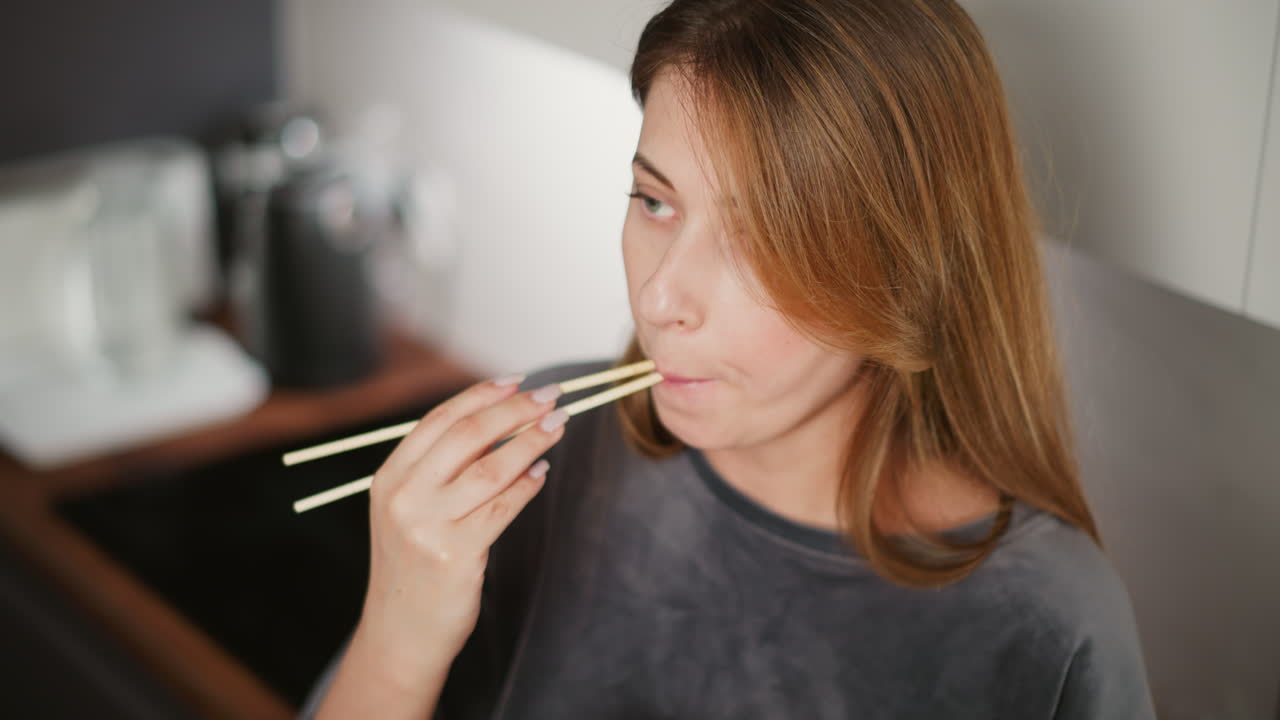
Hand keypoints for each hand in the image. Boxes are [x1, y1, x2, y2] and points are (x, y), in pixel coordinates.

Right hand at [352, 374, 566, 680]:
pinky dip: (528, 484)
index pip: (440, 419)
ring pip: (492, 468)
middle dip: (516, 410)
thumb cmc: (413, 564)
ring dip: (532, 442)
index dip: (482, 394)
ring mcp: (427, 526)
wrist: (400, 633)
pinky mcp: (456, 554)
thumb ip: (441, 468)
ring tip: (558, 427)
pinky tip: (543, 471)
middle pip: (469, 435)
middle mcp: (404, 497)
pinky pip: (503, 507)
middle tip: (551, 396)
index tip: (517, 380)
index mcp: (389, 477)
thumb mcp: (409, 509)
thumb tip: (500, 421)